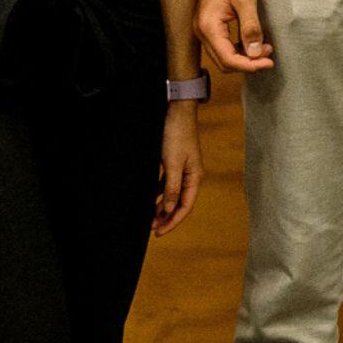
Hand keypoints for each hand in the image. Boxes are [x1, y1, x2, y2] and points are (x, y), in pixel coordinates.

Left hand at [155, 103, 202, 232]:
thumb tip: (168, 210)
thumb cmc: (177, 134)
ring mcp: (182, 169)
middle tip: (151, 228)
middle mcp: (190, 176)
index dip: (172, 221)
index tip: (158, 232)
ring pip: (171, 194)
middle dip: (165, 217)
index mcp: (195, 177)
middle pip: (179, 202)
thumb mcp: (173, 164)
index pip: (185, 207)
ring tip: (148, 216)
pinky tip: (149, 198)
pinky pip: (166, 184)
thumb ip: (171, 188)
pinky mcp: (173, 162)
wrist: (176, 110)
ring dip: (161, 206)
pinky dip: (158, 193)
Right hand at [197, 0, 271, 72]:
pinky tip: (253, 42)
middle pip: (224, 61)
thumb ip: (251, 28)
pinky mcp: (208, 23)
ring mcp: (203, 27)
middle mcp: (201, 29)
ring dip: (243, 57)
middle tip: (268, 55)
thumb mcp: (247, 0)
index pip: (228, 59)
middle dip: (247, 62)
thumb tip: (255, 54)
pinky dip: (237, 48)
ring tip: (264, 48)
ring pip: (222, 55)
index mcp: (208, 25)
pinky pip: (222, 45)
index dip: (250, 65)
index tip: (269, 61)